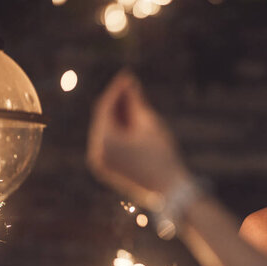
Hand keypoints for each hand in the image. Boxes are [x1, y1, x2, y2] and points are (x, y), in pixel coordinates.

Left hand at [87, 69, 186, 207]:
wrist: (170, 191)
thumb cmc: (163, 156)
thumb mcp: (150, 124)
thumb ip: (136, 101)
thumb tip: (129, 82)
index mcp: (105, 141)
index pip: (105, 107)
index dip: (117, 89)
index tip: (127, 74)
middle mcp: (96, 152)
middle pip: (102, 118)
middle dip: (116, 101)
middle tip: (130, 84)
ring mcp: (98, 162)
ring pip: (104, 130)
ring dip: (116, 114)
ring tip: (133, 99)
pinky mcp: (105, 168)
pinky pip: (106, 143)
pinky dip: (116, 130)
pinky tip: (130, 118)